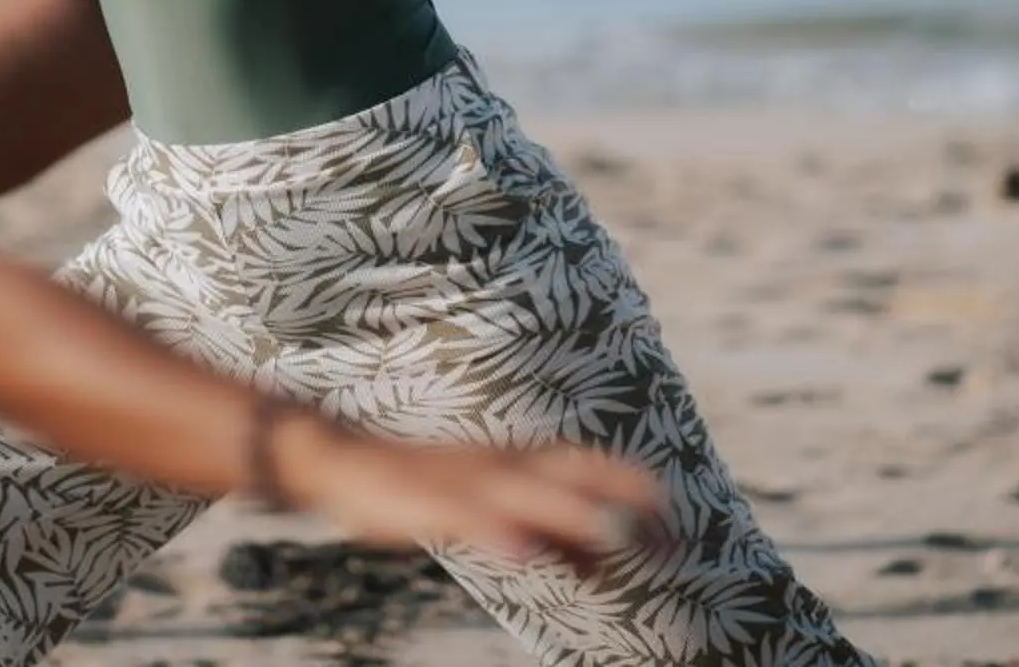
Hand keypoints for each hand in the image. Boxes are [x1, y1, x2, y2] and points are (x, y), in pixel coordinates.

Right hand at [272, 413, 664, 569]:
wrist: (342, 461)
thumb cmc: (423, 486)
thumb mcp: (494, 510)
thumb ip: (547, 532)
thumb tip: (604, 557)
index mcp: (514, 462)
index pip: (584, 465)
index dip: (628, 483)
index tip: (675, 509)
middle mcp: (499, 465)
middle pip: (569, 476)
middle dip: (618, 500)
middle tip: (668, 532)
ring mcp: (464, 482)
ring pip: (525, 495)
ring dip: (571, 516)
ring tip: (614, 537)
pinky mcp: (427, 502)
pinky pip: (466, 517)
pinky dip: (496, 532)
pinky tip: (522, 553)